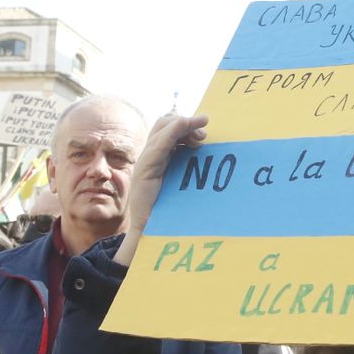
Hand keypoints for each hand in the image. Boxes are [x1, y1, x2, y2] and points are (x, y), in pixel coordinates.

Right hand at [113, 114, 208, 266]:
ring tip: (201, 137)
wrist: (149, 231)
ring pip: (162, 128)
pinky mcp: (146, 170)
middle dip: (186, 122)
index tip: (204, 134)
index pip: (168, 129)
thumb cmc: (168, 211)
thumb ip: (188, 169)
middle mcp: (150, 156)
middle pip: (164, 123)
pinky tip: (184, 126)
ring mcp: (146, 162)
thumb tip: (208, 157)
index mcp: (158, 158)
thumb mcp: (181, 185)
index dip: (186, 125)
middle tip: (204, 136)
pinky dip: (172, 132)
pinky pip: (159, 145)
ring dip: (183, 124)